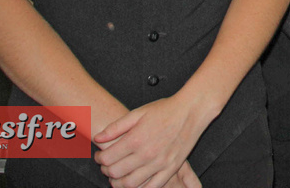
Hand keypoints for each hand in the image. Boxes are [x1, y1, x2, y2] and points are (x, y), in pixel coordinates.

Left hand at [94, 93, 210, 187]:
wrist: (191, 111)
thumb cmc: (166, 110)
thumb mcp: (138, 113)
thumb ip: (116, 127)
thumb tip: (98, 138)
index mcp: (136, 139)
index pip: (107, 158)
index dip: (99, 159)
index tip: (99, 156)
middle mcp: (146, 154)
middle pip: (116, 173)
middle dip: (106, 171)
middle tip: (106, 166)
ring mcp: (160, 163)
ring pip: (131, 184)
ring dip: (119, 183)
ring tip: (118, 176)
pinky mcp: (171, 168)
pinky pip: (152, 187)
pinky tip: (136, 182)